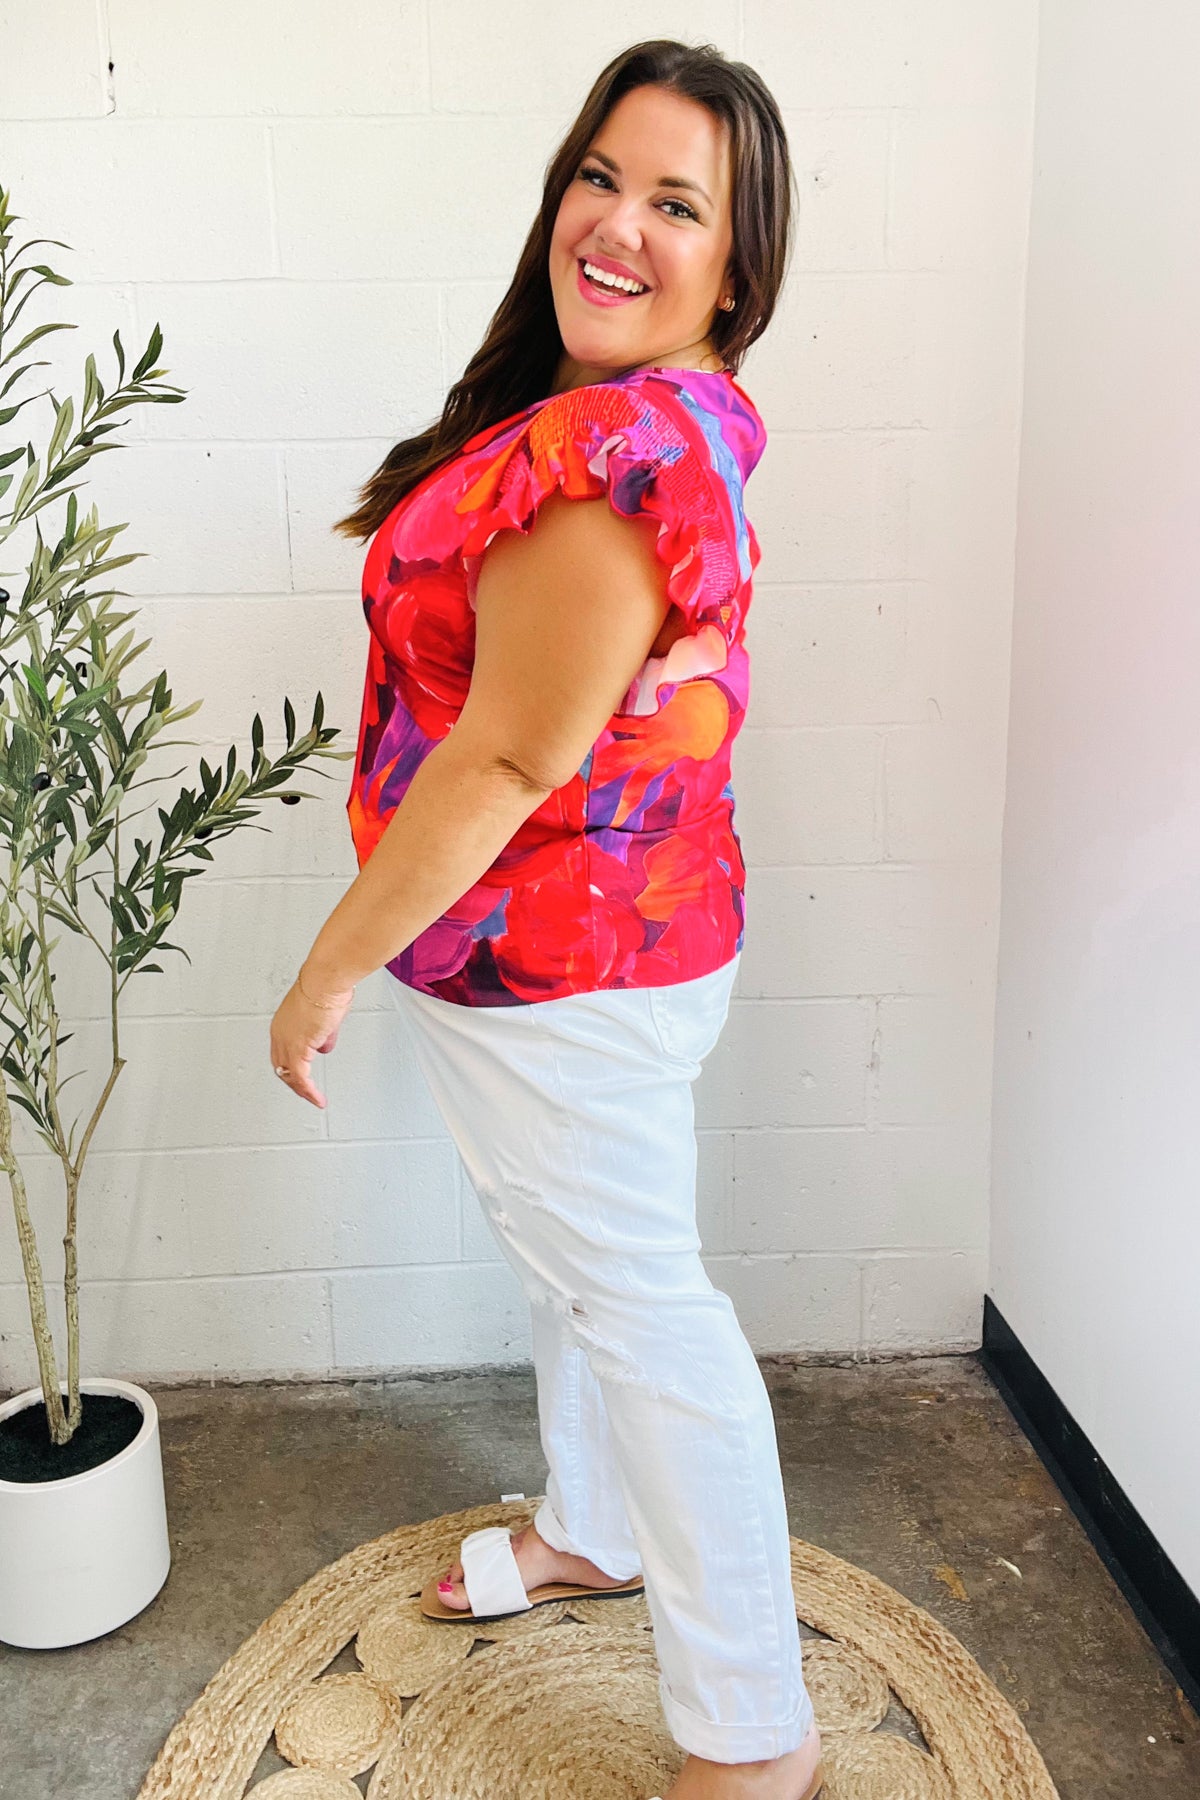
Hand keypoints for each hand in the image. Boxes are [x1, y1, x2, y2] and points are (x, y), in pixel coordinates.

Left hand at [269, 971, 356, 1108]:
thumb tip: (325, 1043)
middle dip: (293, 1081)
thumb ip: (324, 1033)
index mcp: (283, 1022)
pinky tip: (317, 1099)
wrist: (325, 981)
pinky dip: (309, 1092)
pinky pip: (302, 1079)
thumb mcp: (326, 1015)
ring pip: (289, 1075)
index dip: (290, 1065)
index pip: (282, 1051)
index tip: (300, 1073)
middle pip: (281, 1066)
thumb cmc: (326, 987)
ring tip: (314, 1099)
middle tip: (304, 1091)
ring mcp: (286, 1042)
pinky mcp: (298, 1050)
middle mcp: (280, 1033)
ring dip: (302, 1090)